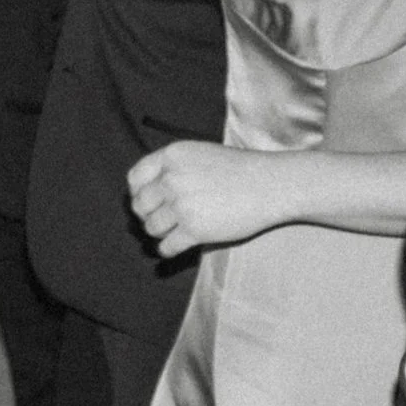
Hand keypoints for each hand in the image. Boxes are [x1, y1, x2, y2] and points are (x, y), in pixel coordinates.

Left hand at [126, 140, 283, 258]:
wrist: (271, 184)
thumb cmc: (238, 169)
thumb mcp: (198, 154)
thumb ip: (172, 167)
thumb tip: (146, 190)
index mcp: (171, 157)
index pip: (134, 178)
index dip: (136, 193)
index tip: (146, 201)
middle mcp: (171, 179)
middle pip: (140, 205)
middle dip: (146, 215)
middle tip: (158, 220)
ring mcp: (182, 205)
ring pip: (151, 227)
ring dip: (158, 233)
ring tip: (169, 232)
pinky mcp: (195, 230)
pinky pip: (167, 246)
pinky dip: (166, 250)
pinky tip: (173, 247)